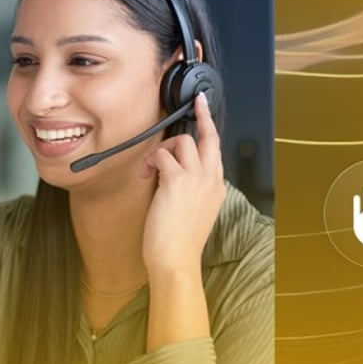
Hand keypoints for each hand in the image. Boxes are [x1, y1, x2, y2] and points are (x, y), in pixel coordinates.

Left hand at [139, 93, 225, 280]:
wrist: (177, 260)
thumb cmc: (180, 242)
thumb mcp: (194, 212)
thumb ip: (192, 189)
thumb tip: (173, 173)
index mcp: (217, 188)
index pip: (215, 150)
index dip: (209, 128)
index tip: (204, 110)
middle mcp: (211, 179)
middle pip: (209, 137)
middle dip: (202, 115)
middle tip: (196, 102)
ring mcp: (197, 179)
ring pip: (183, 141)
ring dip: (164, 149)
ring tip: (152, 168)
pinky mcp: (177, 181)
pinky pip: (162, 156)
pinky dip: (151, 161)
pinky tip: (146, 175)